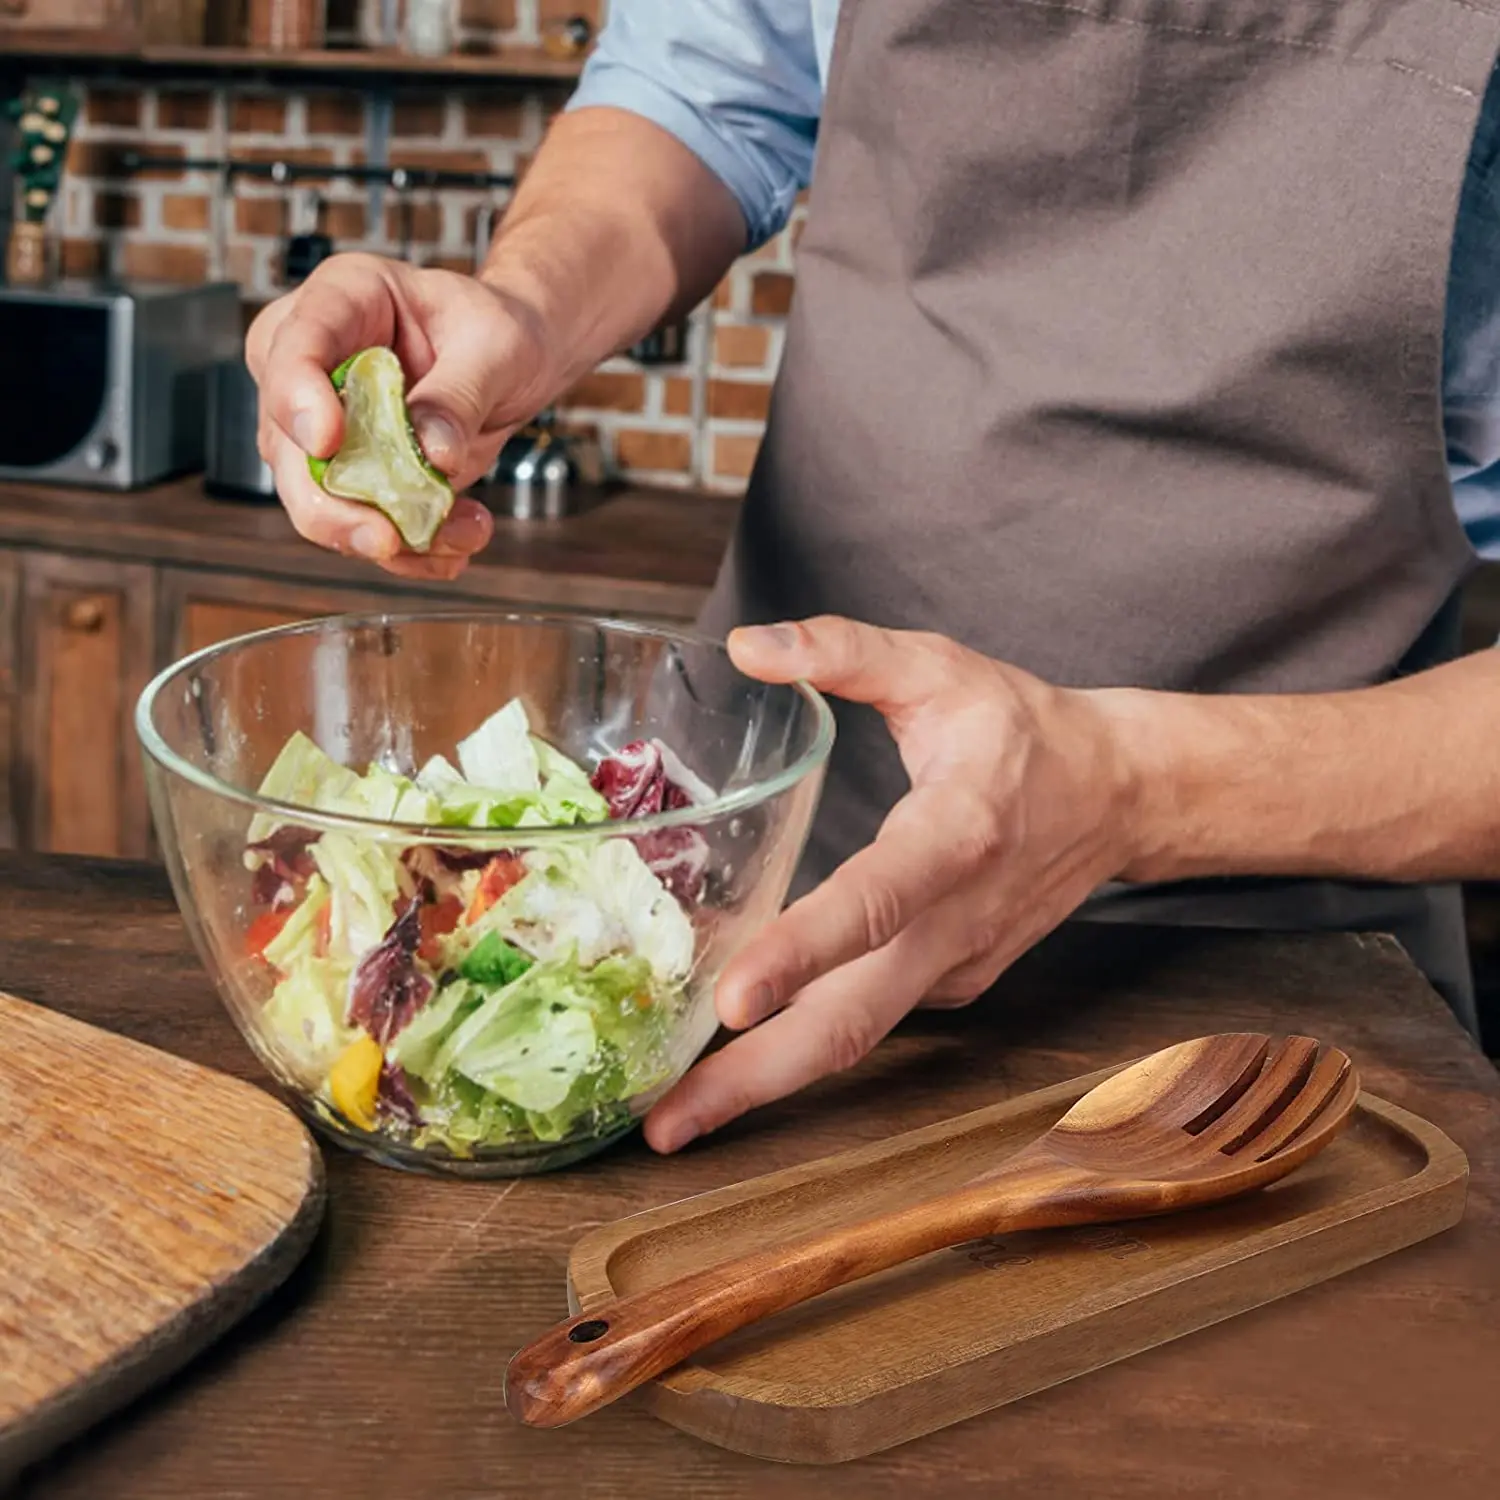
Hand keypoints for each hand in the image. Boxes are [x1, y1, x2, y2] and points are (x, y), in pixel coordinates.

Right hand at [246, 253, 553, 580]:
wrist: (518, 362)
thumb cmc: (499, 330)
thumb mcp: (495, 346)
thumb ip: (459, 395)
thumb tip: (434, 454)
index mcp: (342, 300)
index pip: (294, 345)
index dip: (297, 396)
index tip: (328, 442)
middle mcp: (315, 363)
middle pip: (285, 442)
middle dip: (329, 504)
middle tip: (385, 537)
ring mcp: (325, 425)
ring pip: (316, 499)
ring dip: (386, 535)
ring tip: (464, 532)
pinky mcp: (354, 476)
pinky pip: (361, 525)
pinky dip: (408, 552)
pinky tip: (454, 550)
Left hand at [644, 617, 1144, 1152]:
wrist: (1116, 796)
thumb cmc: (1021, 730)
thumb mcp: (940, 668)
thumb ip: (845, 650)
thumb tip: (748, 645)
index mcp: (957, 832)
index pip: (876, 900)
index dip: (805, 953)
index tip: (733, 1002)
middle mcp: (957, 920)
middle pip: (853, 1017)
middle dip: (756, 1077)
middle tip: (665, 1124)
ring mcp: (957, 965)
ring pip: (857, 1038)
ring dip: (765, 1084)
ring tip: (675, 1120)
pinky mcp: (952, 984)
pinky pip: (870, 1018)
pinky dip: (800, 1042)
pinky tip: (731, 1052)